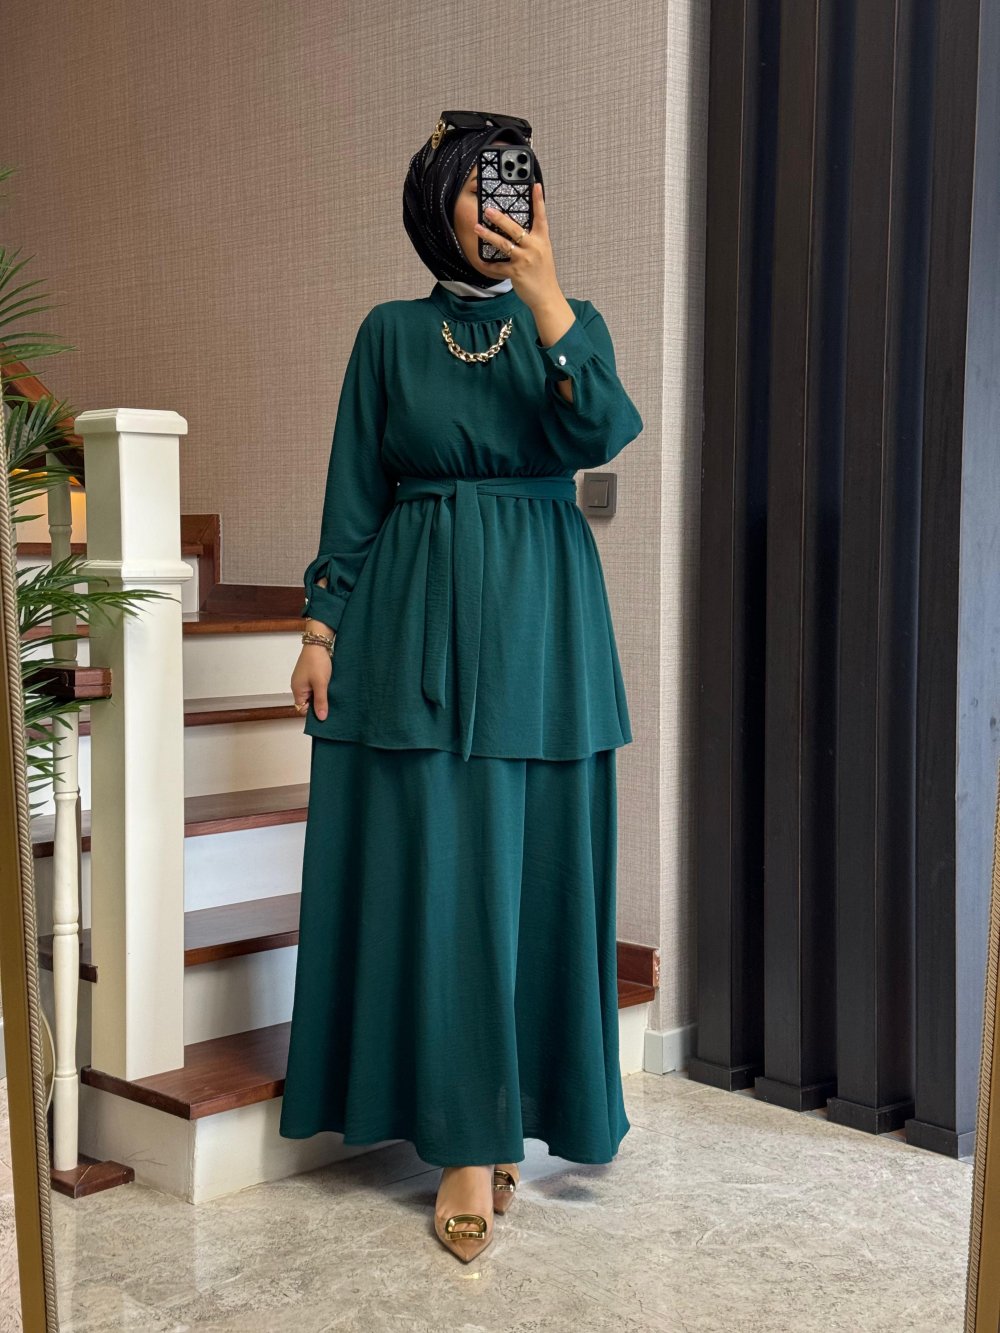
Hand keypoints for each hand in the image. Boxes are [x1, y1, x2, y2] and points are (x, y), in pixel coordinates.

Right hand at [292, 645, 331, 720]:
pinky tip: (331, 688)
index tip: (325, 712)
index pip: (302, 709)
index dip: (313, 712)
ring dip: (322, 695)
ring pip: (313, 694)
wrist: (318, 642)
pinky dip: (322, 688)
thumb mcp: (321, 684)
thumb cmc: (317, 663)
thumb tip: (321, 718)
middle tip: (332, 705)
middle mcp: (298, 686)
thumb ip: (321, 701)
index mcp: (297, 690)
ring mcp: (304, 679)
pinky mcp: (310, 674)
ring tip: (333, 697)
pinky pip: (315, 686)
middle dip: (319, 704)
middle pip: (308, 702)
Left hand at [474, 182, 561, 312]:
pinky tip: (481, 261)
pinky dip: (488, 265)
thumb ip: (533, 241)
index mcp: (542, 240)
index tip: (535, 185)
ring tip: (477, 228)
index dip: (538, 200)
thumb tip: (519, 231)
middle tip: (487, 210)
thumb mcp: (543, 253)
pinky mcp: (516, 272)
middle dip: (499, 218)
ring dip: (488, 235)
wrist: (547, 296)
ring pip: (503, 244)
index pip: (541, 216)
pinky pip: (498, 266)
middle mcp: (534, 247)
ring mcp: (525, 260)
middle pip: (515, 228)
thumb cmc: (543, 274)